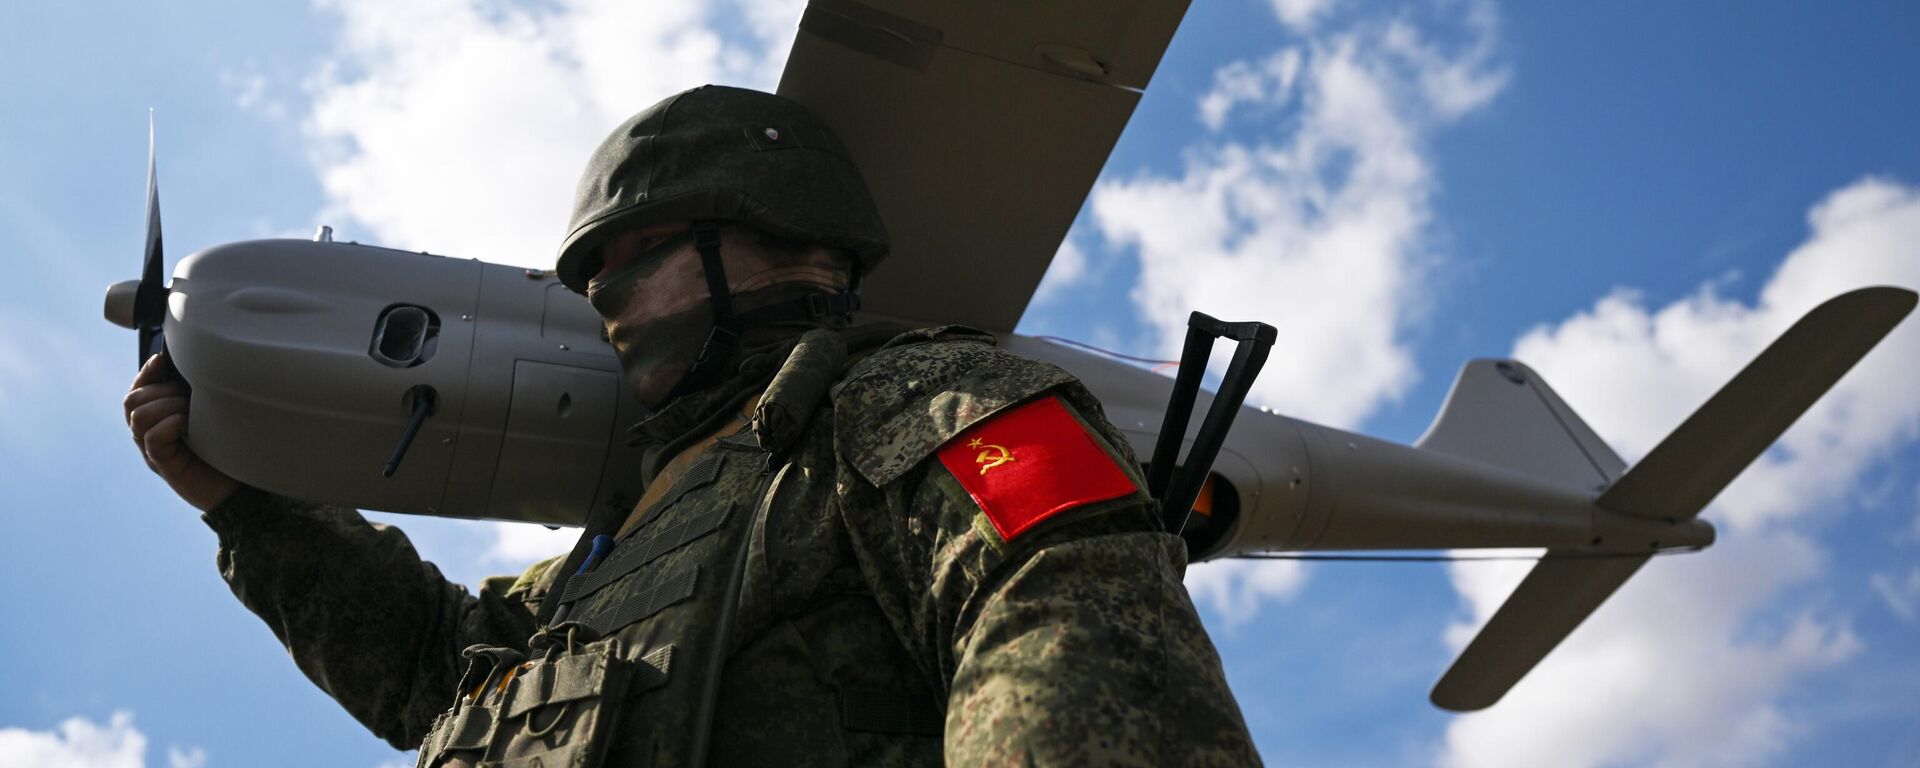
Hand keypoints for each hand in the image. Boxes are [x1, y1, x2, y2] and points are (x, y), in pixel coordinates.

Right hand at [126, 353, 238, 510]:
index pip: (136, 393)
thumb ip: (195, 397)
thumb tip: (189, 367)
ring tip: (192, 414)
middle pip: (132, 402)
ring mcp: (154, 453)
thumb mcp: (210, 416)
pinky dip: (171, 424)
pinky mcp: (165, 466)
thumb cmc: (227, 450)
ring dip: (167, 405)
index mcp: (157, 422)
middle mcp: (149, 437)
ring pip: (138, 416)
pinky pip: (152, 438)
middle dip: (160, 390)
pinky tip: (189, 426)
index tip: (162, 360)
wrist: (240, 490)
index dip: (145, 374)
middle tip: (190, 398)